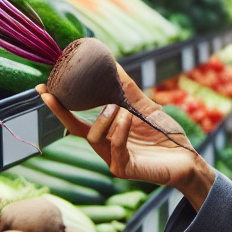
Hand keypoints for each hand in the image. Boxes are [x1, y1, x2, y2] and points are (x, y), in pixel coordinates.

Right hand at [35, 66, 215, 209]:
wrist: (188, 159)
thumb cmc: (166, 136)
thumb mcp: (144, 107)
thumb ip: (127, 90)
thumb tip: (111, 62)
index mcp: (107, 133)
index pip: (77, 120)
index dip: (59, 106)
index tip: (43, 89)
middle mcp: (106, 148)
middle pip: (76, 130)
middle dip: (62, 112)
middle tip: (53, 93)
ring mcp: (113, 160)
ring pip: (94, 137)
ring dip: (105, 118)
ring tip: (118, 108)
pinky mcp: (124, 169)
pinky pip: (114, 147)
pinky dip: (120, 129)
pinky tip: (127, 117)